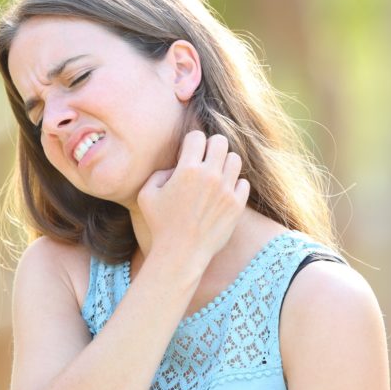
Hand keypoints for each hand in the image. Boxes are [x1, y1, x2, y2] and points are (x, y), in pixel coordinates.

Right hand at [137, 131, 249, 273]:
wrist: (181, 253)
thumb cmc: (160, 224)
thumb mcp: (147, 195)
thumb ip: (159, 173)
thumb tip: (176, 168)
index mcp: (187, 170)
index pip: (197, 137)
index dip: (191, 142)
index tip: (188, 154)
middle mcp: (210, 176)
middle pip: (220, 142)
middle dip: (211, 147)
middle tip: (204, 160)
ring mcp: (226, 190)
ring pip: (235, 159)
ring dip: (224, 163)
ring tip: (215, 175)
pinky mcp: (237, 205)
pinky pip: (243, 182)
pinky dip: (234, 184)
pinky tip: (223, 193)